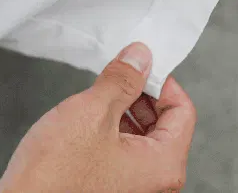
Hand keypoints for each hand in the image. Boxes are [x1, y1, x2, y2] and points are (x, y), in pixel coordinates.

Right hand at [0, 42, 196, 192]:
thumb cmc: (54, 178)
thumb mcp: (91, 112)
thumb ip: (122, 81)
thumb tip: (140, 58)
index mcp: (163, 165)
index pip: (183, 110)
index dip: (162, 81)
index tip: (141, 66)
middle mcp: (156, 182)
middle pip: (165, 124)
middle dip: (142, 95)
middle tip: (119, 76)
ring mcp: (135, 188)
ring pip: (143, 138)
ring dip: (125, 111)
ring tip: (99, 97)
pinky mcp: (113, 188)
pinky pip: (126, 152)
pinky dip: (113, 131)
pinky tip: (89, 122)